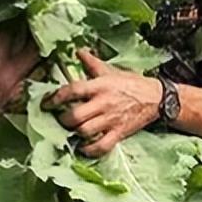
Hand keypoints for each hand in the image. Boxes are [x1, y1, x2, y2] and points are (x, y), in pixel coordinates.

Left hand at [43, 48, 162, 157]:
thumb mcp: (111, 71)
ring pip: (85, 132)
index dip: (56, 97)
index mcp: (100, 86)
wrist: (156, 98)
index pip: (73, 90)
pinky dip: (89, 150)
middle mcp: (104, 103)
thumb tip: (78, 51)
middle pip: (75, 116)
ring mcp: (111, 120)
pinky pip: (101, 146)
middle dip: (63, 120)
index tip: (46, 102)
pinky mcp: (119, 133)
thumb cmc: (131, 83)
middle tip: (60, 119)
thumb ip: (92, 63)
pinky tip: (83, 147)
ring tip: (69, 132)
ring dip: (73, 134)